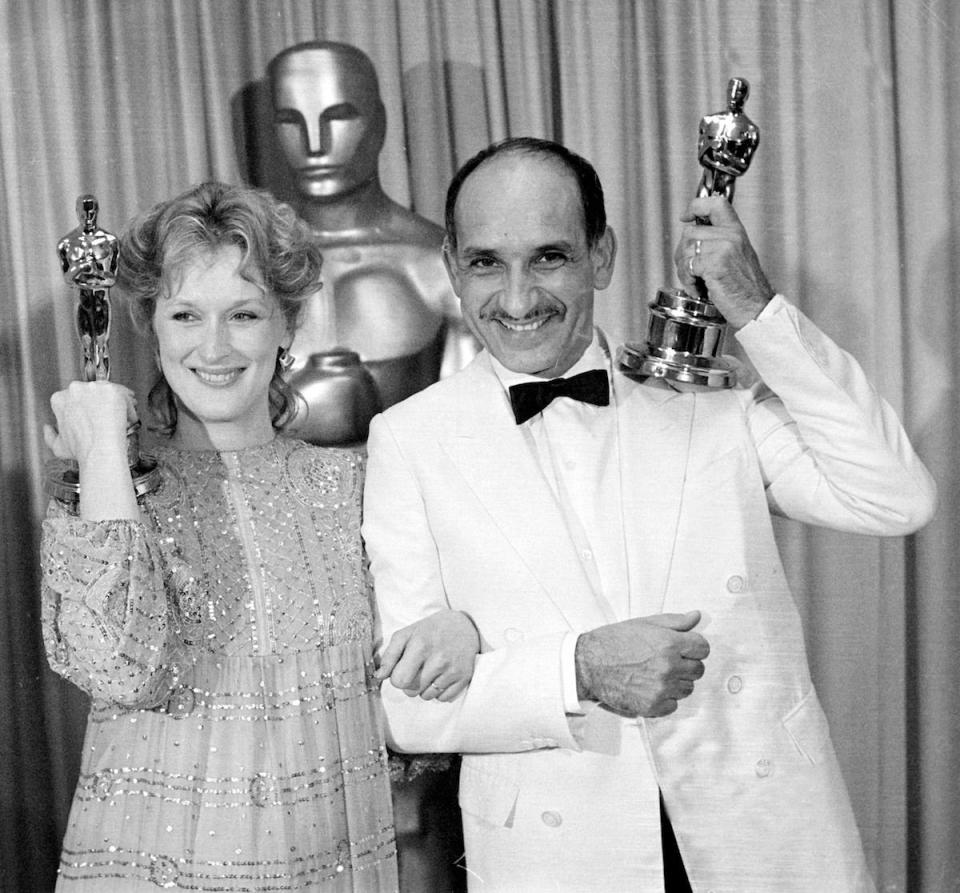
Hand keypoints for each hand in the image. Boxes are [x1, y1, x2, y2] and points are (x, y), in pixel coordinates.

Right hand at [44, 381, 136, 466]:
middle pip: (94, 391)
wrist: (100, 450)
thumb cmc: (82, 450)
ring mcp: (94, 387)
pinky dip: (129, 405)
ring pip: (110, 391)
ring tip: (122, 418)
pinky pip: (124, 394)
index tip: (96, 416)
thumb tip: (48, 428)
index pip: (77, 397)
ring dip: (117, 403)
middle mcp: (75, 389)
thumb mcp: (58, 447)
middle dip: (103, 402)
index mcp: (59, 399)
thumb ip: (50, 436)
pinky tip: (129, 417)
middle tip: (112, 416)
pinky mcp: (112, 390)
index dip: (89, 407)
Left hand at [377, 610, 479, 701]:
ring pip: (426, 696)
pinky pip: (442, 698)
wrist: (464, 625)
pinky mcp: (464, 678)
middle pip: (411, 691)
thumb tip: (379, 676)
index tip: (403, 668)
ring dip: (424, 687)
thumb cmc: (430, 630)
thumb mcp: (407, 634)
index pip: (399, 681)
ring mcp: (452, 670)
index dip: (397, 677)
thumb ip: (390, 655)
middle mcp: (438, 660)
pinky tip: (442, 675)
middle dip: (410, 683)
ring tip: (431, 670)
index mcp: (420, 646)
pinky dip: (439, 690)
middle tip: (418, 668)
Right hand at [574, 611, 709, 717]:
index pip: (703, 648)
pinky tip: (650, 688)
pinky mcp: (653, 706)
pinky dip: (664, 699)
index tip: (684, 648)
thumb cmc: (614, 641)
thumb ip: (675, 621)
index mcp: (669, 643)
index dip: (694, 647)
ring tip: (656, 674)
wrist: (589, 663)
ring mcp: (662, 688)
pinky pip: (673, 705)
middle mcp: (669, 666)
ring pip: (687, 688)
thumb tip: (696, 617)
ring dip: (676, 682)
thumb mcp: (645, 623)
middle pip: (698, 670)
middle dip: (686, 664)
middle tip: (666, 661)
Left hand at [676, 196, 774, 327]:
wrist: (756, 307)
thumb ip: (718, 240)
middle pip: (690, 232)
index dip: (695, 206)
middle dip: (683, 254)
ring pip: (685, 250)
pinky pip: (688, 267)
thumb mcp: (736, 255)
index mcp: (736, 230)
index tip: (686, 216)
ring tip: (696, 281)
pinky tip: (700, 288)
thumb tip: (692, 235)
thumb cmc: (745, 287)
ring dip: (684, 270)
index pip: (715, 203)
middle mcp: (731, 236)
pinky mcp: (715, 264)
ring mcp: (723, 248)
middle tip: (690, 271)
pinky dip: (688, 281)